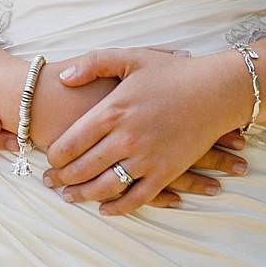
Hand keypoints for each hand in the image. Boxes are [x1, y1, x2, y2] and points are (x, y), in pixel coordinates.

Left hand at [45, 47, 253, 215]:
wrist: (217, 90)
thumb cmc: (173, 72)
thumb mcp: (129, 57)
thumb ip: (92, 64)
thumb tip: (64, 78)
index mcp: (113, 111)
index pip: (72, 142)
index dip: (55, 156)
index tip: (47, 160)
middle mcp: (127, 138)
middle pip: (84, 167)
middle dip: (62, 179)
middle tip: (49, 183)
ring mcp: (148, 158)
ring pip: (107, 186)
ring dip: (84, 195)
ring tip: (69, 197)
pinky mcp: (168, 172)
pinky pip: (139, 197)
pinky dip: (120, 207)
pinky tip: (105, 209)